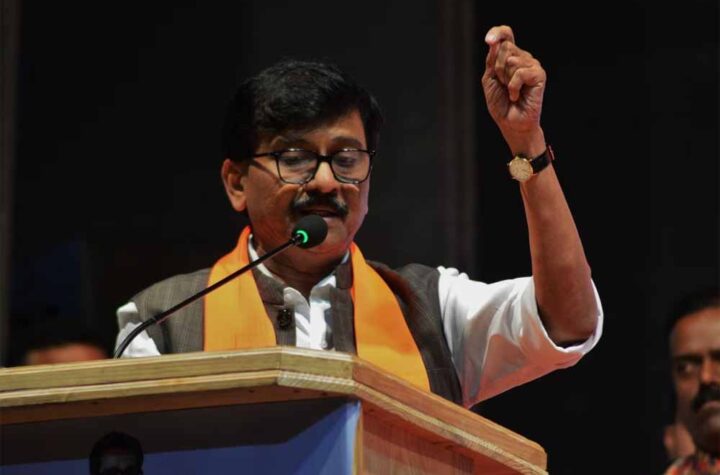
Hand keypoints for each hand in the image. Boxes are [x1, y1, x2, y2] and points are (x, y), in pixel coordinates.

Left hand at [482, 25, 545, 154]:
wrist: (511, 124)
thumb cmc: (500, 104)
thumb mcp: (490, 79)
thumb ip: (492, 61)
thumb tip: (496, 42)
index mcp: (510, 56)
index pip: (506, 34)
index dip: (497, 32)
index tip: (488, 40)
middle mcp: (523, 57)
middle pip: (504, 47)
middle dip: (497, 68)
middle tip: (502, 84)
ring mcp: (532, 65)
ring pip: (511, 59)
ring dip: (505, 79)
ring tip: (511, 92)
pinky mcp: (539, 75)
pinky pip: (520, 72)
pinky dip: (513, 86)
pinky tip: (516, 96)